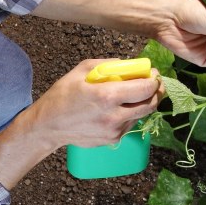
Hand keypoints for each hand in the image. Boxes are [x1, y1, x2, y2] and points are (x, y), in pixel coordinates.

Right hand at [27, 59, 163, 149]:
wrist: (48, 126)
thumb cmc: (62, 96)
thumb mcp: (80, 71)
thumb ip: (107, 65)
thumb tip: (127, 64)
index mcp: (107, 96)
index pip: (145, 88)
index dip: (154, 79)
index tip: (153, 73)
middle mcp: (114, 116)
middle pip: (150, 104)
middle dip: (156, 92)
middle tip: (154, 84)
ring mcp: (115, 131)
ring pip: (141, 115)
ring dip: (142, 103)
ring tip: (132, 95)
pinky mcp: (113, 140)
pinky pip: (129, 124)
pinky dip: (130, 114)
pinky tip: (117, 108)